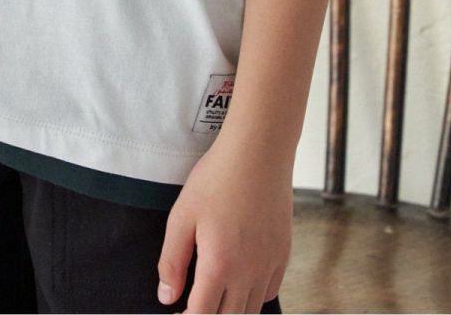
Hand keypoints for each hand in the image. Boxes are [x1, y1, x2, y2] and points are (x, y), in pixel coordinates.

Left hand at [156, 135, 292, 312]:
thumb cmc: (218, 177)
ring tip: (214, 296)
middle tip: (192, 304)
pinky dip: (253, 297)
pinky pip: (269, 291)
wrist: (259, 151)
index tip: (177, 313)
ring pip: (250, 309)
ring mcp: (269, 264)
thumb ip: (172, 261)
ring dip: (230, 311)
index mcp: (219, 265)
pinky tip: (239, 282)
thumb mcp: (182, 215)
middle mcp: (248, 272)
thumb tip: (167, 296)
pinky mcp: (283, 252)